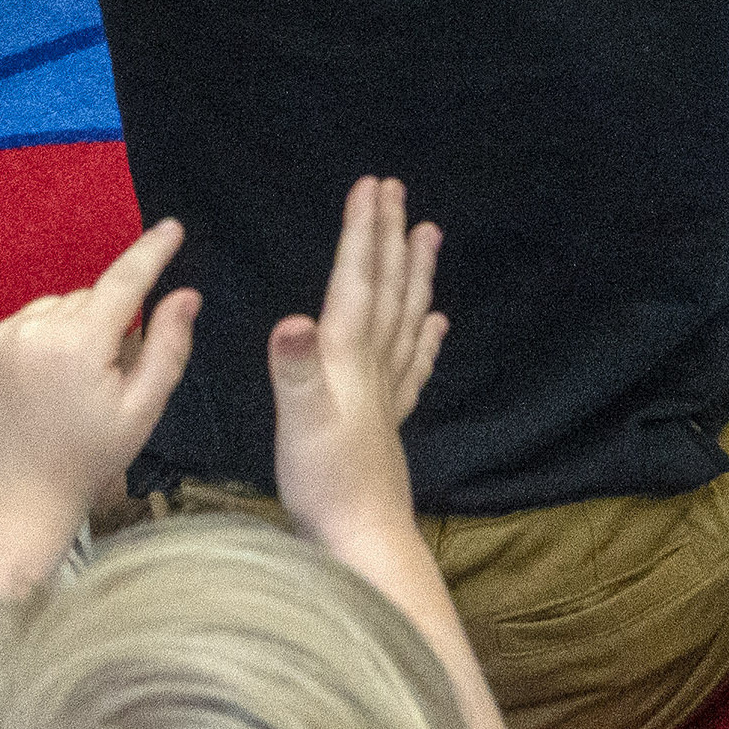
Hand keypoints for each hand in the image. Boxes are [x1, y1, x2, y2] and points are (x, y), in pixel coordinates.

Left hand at [0, 215, 197, 545]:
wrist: (14, 501)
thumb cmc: (85, 462)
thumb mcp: (141, 411)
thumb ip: (167, 347)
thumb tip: (184, 295)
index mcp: (78, 346)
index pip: (124, 281)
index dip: (152, 252)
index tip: (171, 228)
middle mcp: (33, 331)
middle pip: (87, 299)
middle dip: (105, 322)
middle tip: (105, 376)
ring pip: (54, 309)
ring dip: (70, 330)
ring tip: (68, 386)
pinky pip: (22, 324)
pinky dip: (37, 342)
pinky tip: (39, 385)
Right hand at [267, 175, 446, 561]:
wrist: (363, 542)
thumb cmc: (326, 486)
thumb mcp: (299, 426)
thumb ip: (296, 372)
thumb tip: (291, 320)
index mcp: (347, 360)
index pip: (355, 282)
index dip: (362, 233)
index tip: (371, 186)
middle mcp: (372, 368)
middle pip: (386, 289)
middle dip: (390, 237)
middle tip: (398, 190)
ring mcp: (386, 395)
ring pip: (407, 319)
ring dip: (415, 274)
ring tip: (430, 236)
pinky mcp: (387, 423)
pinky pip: (413, 367)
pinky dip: (426, 339)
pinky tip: (438, 325)